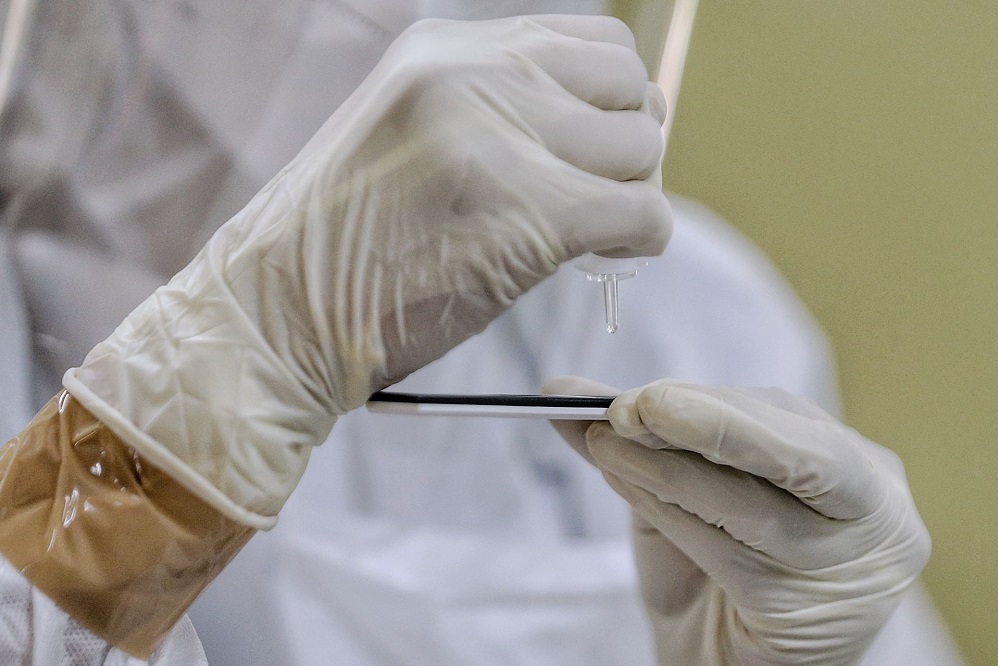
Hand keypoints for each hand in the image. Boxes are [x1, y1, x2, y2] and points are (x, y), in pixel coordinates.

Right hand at [62, 16, 670, 526]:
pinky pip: (645, 214)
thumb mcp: (406, 133)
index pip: (592, 41)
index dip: (609, 99)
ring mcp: (502, 141)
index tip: (592, 149)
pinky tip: (600, 260)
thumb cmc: (338, 243)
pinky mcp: (531, 215)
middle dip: (628, 143)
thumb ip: (492, 111)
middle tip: (598, 195)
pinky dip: (639, 242)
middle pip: (628, 84)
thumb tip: (595, 127)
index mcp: (445, 50)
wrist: (275, 315)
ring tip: (586, 235)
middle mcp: (475, 75)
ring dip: (630, 196)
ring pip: (642, 148)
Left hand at [545, 376, 929, 664]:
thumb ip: (643, 437)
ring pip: (750, 503)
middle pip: (789, 453)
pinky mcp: (806, 614)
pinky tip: (626, 484)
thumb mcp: (683, 486)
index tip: (636, 392)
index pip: (784, 418)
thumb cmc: (709, 565)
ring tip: (604, 443)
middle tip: (625, 407)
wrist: (719, 657)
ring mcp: (848, 567)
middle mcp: (873, 511)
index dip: (709, 403)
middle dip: (700, 424)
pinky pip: (726, 551)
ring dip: (663, 469)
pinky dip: (667, 512)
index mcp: (858, 466)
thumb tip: (570, 392)